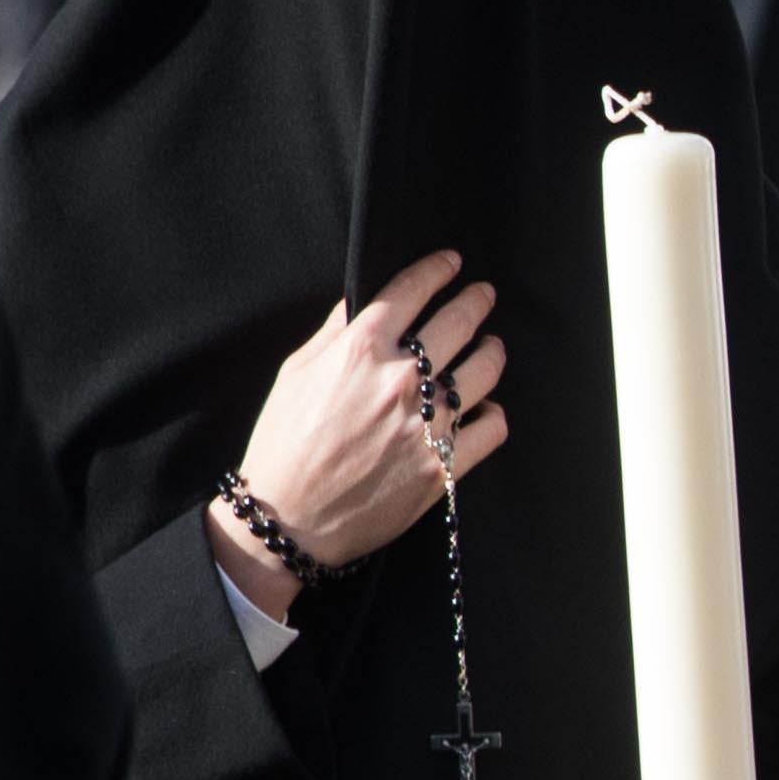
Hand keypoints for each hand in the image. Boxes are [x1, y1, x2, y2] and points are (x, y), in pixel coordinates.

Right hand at [211, 249, 506, 607]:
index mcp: (360, 351)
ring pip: (485, 370)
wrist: (289, 516)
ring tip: (491, 347)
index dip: (437, 271)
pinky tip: (488, 407)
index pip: (411, 292)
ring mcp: (428, 422)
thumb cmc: (285, 443)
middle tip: (484, 294)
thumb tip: (360, 303)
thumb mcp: (296, 374)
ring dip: (491, 352)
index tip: (452, 263)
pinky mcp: (446, 463)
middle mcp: (400, 380)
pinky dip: (493, 412)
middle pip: (458, 323)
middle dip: (476, 302)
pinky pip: (492, 426)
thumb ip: (334, 333)